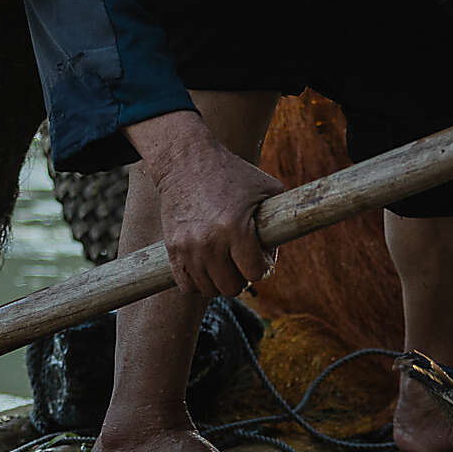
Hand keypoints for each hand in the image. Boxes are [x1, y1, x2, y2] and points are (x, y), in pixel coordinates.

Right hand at [128, 111, 284, 297]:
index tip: (263, 256)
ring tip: (227, 262)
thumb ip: (281, 220)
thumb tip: (275, 254)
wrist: (186, 161)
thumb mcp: (269, 188)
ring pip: (209, 290)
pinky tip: (208, 267)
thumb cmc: (233, 174)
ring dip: (221, 280)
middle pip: (232, 287)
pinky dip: (199, 282)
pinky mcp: (171, 249)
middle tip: (244, 261)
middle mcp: (209, 242)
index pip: (255, 273)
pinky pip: (186, 285)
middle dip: (243, 276)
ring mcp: (187, 248)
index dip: (264, 266)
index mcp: (236, 228)